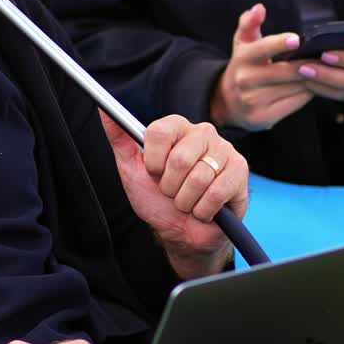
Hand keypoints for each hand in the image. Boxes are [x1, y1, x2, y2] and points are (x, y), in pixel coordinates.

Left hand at [100, 111, 248, 279]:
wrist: (182, 233)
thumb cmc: (158, 200)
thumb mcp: (132, 170)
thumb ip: (119, 138)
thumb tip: (103, 110)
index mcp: (177, 127)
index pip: (160, 131)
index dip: (153, 161)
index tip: (154, 173)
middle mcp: (203, 133)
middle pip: (180, 158)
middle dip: (170, 186)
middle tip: (172, 191)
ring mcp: (225, 150)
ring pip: (199, 178)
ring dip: (186, 201)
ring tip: (188, 201)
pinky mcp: (240, 171)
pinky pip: (216, 192)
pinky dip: (204, 210)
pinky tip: (204, 209)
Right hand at [209, 3, 314, 130]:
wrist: (228, 101)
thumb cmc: (245, 65)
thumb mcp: (243, 43)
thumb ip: (249, 22)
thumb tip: (259, 8)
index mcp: (242, 58)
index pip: (262, 49)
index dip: (280, 44)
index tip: (298, 39)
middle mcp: (245, 80)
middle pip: (286, 71)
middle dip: (308, 63)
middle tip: (327, 55)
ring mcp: (253, 101)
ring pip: (294, 87)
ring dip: (312, 78)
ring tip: (324, 69)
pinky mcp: (263, 118)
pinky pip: (295, 103)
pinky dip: (307, 93)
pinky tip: (312, 85)